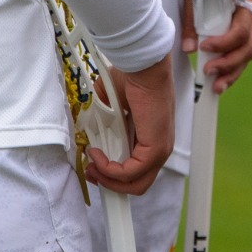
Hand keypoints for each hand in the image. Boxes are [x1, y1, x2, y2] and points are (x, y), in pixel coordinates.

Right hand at [87, 55, 175, 195]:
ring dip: (108, 179)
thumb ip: (104, 116)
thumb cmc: (132, 78)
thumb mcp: (112, 102)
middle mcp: (159, 148)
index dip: (114, 175)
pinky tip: (97, 155)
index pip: (136, 170)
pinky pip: (131, 172)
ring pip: (136, 184)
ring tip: (92, 165)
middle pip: (137, 184)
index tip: (94, 166)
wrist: (143, 68)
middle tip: (91, 172)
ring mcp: (160, 151)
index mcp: (152, 138)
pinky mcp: (156, 150)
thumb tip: (92, 122)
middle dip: (109, 183)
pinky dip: (110, 169)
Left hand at [183, 0, 251, 93]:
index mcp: (244, 4)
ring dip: (231, 74)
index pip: (241, 30)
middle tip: (208, 71)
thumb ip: (192, 20)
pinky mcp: (238, 40)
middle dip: (229, 63)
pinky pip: (239, 59)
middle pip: (248, 48)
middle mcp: (250, 19)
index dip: (224, 43)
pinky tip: (219, 83)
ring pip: (245, 57)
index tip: (204, 47)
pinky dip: (230, 72)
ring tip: (215, 87)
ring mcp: (246, 31)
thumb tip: (189, 48)